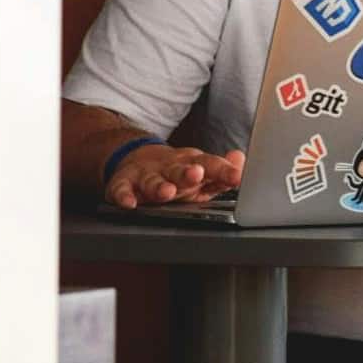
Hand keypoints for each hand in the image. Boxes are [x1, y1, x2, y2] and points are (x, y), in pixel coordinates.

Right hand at [106, 144, 245, 207]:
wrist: (138, 160)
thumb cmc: (178, 172)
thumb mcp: (202, 171)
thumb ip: (223, 171)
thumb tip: (241, 159)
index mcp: (192, 163)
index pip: (211, 165)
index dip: (224, 171)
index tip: (237, 177)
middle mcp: (170, 167)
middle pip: (179, 170)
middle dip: (187, 173)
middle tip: (197, 175)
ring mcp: (146, 174)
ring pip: (152, 180)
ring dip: (158, 186)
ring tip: (166, 192)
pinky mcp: (123, 182)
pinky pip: (121, 189)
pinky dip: (123, 196)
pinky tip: (129, 203)